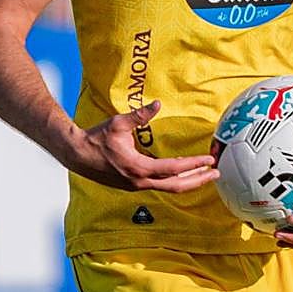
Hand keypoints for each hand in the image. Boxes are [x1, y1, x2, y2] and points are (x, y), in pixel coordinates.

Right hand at [64, 101, 218, 192]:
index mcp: (139, 167)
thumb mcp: (119, 123)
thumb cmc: (97, 138)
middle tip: (216, 174)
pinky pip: (159, 185)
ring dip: (188, 182)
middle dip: (198, 180)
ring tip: (205, 175)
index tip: (209, 160)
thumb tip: (157, 104)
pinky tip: (182, 173)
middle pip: (176, 186)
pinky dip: (174, 181)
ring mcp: (136, 185)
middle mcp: (139, 181)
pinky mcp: (132, 185)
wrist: (76, 154)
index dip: (194, 164)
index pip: (174, 169)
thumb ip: (140, 115)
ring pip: (168, 188)